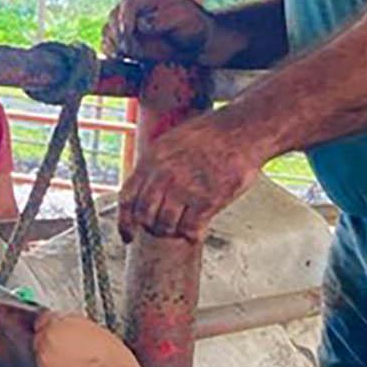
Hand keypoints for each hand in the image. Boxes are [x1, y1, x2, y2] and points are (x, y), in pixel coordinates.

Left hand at [33, 311, 141, 366]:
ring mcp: (44, 365)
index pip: (45, 319)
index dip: (56, 326)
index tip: (62, 330)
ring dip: (54, 360)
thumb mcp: (99, 332)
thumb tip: (76, 332)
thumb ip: (79, 329)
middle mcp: (47, 344)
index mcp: (59, 325)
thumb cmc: (114, 365)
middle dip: (54, 343)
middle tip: (73, 349)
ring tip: (77, 366)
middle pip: (42, 338)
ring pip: (43, 358)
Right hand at [103, 0, 215, 62]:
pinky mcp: (126, 38)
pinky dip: (110, 51)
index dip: (125, 18)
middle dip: (119, 34)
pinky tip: (119, 58)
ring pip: (109, 30)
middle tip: (131, 50)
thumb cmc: (191, 26)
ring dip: (114, 44)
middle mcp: (134, 7)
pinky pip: (109, 43)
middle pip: (114, 16)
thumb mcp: (182, 19)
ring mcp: (128, 22)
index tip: (128, 34)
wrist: (193, 42)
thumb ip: (162, 20)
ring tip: (125, 55)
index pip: (129, 2)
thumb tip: (142, 24)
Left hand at [118, 114, 266, 241]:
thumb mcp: (172, 141)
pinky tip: (198, 228)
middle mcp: (165, 175)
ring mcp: (185, 188)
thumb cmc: (212, 134)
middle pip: (145, 216)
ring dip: (173, 231)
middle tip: (164, 228)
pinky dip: (192, 233)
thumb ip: (156, 165)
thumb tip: (147, 188)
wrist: (242, 130)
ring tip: (183, 226)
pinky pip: (190, 229)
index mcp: (152, 159)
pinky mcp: (206, 199)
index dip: (125, 221)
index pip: (128, 197)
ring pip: (166, 226)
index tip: (128, 235)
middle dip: (153, 227)